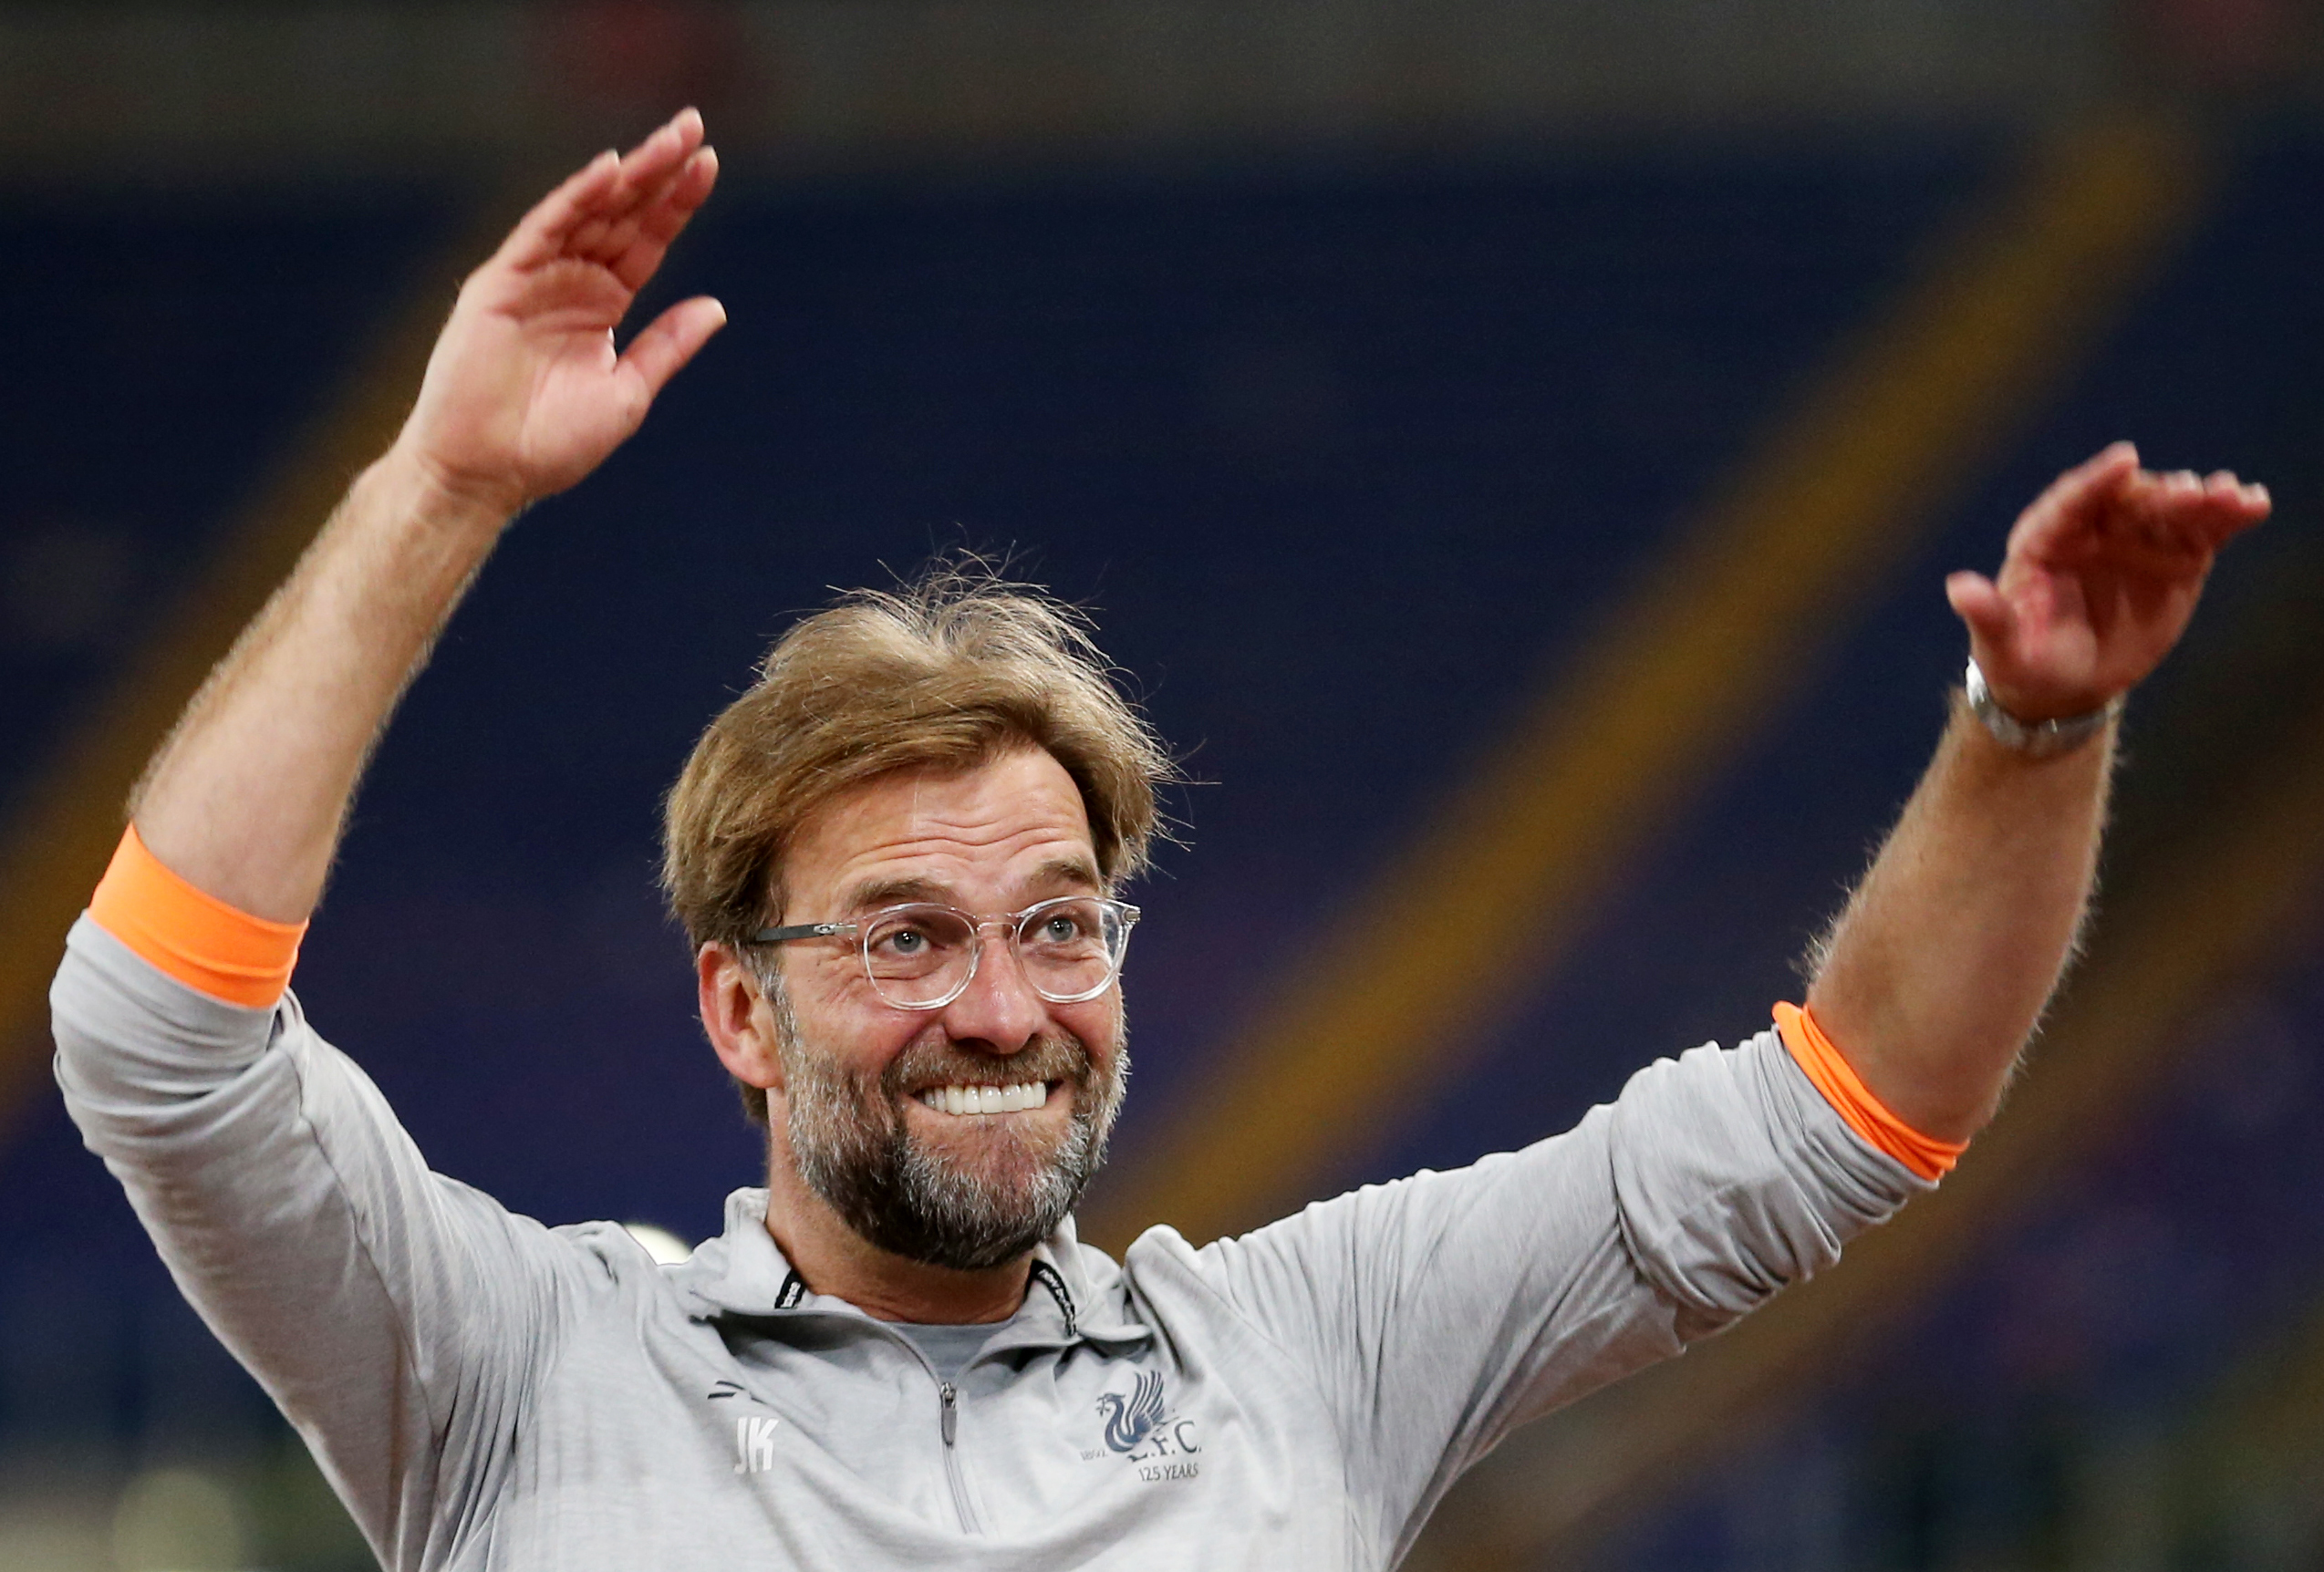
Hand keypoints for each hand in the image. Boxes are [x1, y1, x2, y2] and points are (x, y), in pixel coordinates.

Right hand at [392, 108, 724, 516]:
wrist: (487, 474)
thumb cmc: (552, 445)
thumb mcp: (629, 392)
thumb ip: (667, 345)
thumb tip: (717, 306)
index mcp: (602, 304)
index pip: (647, 240)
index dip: (677, 203)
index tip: (710, 164)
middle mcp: (570, 282)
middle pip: (622, 213)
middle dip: (659, 171)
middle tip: (693, 124)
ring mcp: (534, 278)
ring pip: (587, 212)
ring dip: (627, 174)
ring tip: (668, 140)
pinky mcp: (499, 283)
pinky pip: (542, 231)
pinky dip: (575, 199)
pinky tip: (610, 170)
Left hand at [1945, 442, 2268, 720]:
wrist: (2064, 685)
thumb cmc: (2024, 661)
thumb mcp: (2002, 646)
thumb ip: (1988, 616)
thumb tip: (1959, 588)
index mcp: (2045, 539)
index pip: (2071, 501)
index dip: (2097, 480)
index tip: (2125, 460)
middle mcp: (2094, 529)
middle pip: (2130, 500)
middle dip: (2162, 492)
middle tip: (2195, 491)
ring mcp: (2137, 540)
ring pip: (2172, 509)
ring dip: (2204, 499)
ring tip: (2234, 495)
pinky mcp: (2175, 558)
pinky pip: (2203, 531)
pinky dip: (2229, 516)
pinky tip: (2254, 504)